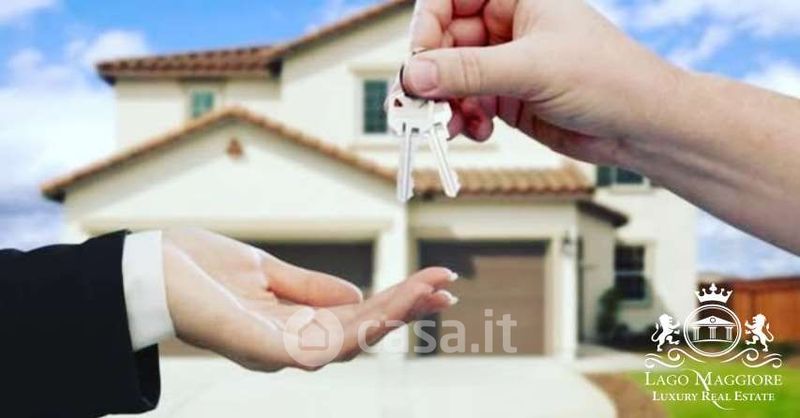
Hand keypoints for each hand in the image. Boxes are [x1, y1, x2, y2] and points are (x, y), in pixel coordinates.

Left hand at [161, 228, 456, 370]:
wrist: (143, 269)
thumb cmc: (196, 269)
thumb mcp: (264, 271)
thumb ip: (309, 287)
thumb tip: (358, 297)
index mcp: (291, 326)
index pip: (354, 317)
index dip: (394, 301)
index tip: (432, 281)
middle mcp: (290, 344)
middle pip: (360, 331)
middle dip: (406, 309)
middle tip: (448, 288)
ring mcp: (278, 350)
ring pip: (349, 340)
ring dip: (393, 315)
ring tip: (431, 292)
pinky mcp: (263, 348)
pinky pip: (320, 346)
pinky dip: (358, 329)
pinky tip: (386, 312)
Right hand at [399, 0, 683, 165]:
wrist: (642, 126)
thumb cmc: (610, 78)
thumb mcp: (533, 69)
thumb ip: (469, 71)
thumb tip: (415, 74)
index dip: (428, 26)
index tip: (419, 60)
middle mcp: (507, 26)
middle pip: (444, 42)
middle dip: (432, 75)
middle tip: (421, 104)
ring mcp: (505, 63)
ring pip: (451, 78)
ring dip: (444, 103)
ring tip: (448, 124)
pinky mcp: (507, 97)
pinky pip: (466, 104)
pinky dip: (462, 119)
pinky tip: (475, 130)